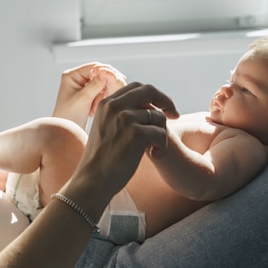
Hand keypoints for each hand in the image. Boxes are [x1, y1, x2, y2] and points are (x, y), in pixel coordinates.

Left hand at [52, 62, 126, 128]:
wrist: (65, 131)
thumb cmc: (69, 115)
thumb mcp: (83, 99)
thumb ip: (95, 85)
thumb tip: (106, 72)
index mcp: (71, 75)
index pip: (93, 67)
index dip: (105, 71)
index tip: (116, 78)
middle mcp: (76, 78)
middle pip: (98, 74)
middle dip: (103, 86)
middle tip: (108, 94)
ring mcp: (81, 87)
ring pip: (100, 84)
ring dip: (101, 95)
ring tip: (94, 107)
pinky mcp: (86, 95)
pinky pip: (99, 93)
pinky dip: (100, 100)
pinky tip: (93, 110)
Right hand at [69, 82, 178, 203]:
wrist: (93, 180)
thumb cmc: (102, 159)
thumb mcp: (105, 128)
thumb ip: (120, 114)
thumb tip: (148, 106)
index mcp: (106, 103)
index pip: (136, 87)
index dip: (153, 95)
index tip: (162, 108)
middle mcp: (114, 106)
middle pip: (150, 90)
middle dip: (166, 101)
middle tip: (175, 116)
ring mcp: (125, 118)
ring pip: (158, 116)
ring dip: (162, 133)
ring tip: (154, 149)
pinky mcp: (136, 133)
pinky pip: (161, 132)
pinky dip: (162, 146)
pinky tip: (155, 156)